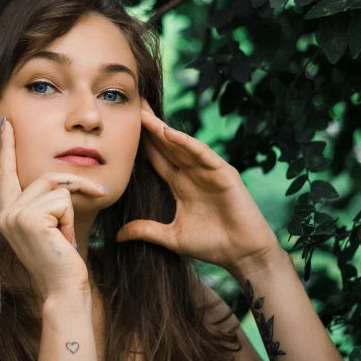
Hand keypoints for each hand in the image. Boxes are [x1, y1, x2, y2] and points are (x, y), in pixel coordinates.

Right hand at [0, 118, 107, 297]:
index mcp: (7, 213)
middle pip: (46, 177)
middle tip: (91, 201)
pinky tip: (63, 241)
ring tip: (63, 238)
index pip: (8, 173)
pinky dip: (71, 220)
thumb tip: (61, 181)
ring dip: (71, 213)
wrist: (62, 288)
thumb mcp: (52, 225)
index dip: (8, 147)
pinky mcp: (29, 218)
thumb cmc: (61, 260)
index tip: (6, 123)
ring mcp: (14, 215)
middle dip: (74, 189)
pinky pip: (64, 200)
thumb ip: (47, 202)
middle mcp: (5, 213)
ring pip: (57, 188)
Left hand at [115, 100, 282, 271]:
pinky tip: (169, 133)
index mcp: (181, 185)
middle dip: (151, 127)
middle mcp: (193, 174)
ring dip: (163, 129)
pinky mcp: (224, 173)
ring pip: (182, 145)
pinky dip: (187, 143)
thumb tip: (117, 236)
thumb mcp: (171, 237)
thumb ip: (146, 231)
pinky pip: (202, 154)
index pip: (158, 158)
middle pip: (167, 145)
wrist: (242, 254)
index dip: (143, 143)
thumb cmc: (211, 245)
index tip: (123, 128)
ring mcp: (209, 171)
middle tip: (133, 105)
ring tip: (144, 114)